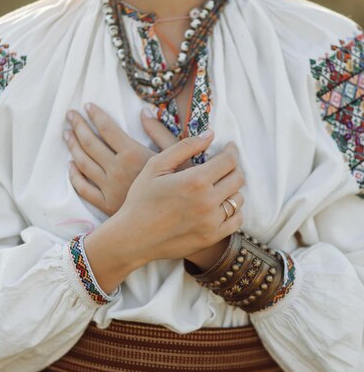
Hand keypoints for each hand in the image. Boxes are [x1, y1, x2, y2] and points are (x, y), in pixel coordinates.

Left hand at [64, 103, 191, 215]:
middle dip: (78, 126)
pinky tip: (71, 166)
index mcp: (133, 154)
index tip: (87, 106)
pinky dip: (74, 176)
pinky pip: (83, 188)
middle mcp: (117, 169)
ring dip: (73, 147)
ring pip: (83, 163)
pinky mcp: (105, 205)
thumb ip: (160, 132)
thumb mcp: (176, 155)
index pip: (107, 129)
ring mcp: (109, 188)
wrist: (177, 220)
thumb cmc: (181, 186)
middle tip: (70, 115)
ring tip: (67, 134)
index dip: (95, 116)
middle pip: (90, 143)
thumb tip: (145, 112)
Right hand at [116, 133, 243, 262]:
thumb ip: (185, 146)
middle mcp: (207, 201)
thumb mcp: (156, 166)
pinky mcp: (212, 237)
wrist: (133, 237)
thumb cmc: (141, 199)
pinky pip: (236, 221)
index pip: (229, 160)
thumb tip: (211, 134)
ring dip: (232, 189)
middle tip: (225, 165)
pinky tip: (220, 206)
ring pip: (238, 199)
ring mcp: (211, 222)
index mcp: (195, 180)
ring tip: (220, 185)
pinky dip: (233, 211)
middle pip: (237, 178)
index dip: (232, 150)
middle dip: (234, 168)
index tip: (229, 147)